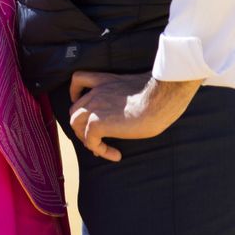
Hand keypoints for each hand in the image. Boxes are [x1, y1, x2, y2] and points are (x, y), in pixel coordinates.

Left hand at [67, 71, 201, 161]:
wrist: (159, 100)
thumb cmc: (159, 94)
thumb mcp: (139, 87)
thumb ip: (128, 94)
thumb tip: (136, 107)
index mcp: (105, 80)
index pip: (78, 79)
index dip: (74, 93)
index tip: (79, 102)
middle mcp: (96, 93)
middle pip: (75, 110)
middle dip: (82, 126)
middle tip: (97, 138)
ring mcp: (94, 107)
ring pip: (76, 124)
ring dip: (86, 139)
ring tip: (101, 149)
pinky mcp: (97, 123)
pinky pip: (90, 141)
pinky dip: (101, 150)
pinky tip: (117, 155)